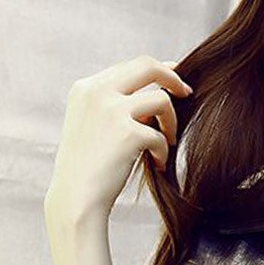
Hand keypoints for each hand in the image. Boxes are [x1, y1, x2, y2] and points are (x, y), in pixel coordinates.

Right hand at [44, 54, 192, 220]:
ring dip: (171, 123)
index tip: (173, 81)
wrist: (76, 199)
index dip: (156, 71)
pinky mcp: (127, 133)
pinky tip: (158, 165)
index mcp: (86, 88)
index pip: (129, 66)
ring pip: (161, 100)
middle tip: (187, 94)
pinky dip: (163, 152)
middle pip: (147, 66)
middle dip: (173, 77)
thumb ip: (114, 106)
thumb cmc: (88, 169)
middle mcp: (97, 92)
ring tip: (168, 143)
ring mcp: (111, 110)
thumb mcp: (92, 126)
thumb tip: (156, 93)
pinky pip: (161, 135)